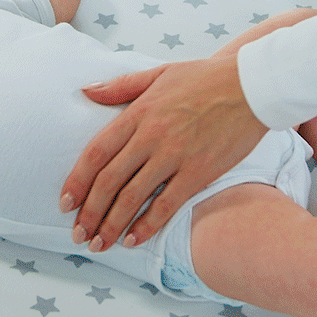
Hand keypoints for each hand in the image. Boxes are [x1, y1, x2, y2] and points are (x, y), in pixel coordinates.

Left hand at [61, 53, 267, 250]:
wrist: (251, 85)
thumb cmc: (205, 77)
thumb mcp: (157, 73)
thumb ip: (120, 86)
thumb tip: (86, 91)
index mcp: (138, 113)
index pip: (97, 152)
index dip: (78, 180)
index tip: (65, 202)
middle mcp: (151, 136)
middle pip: (110, 180)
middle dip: (90, 211)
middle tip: (78, 233)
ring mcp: (175, 155)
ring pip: (134, 196)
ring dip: (112, 224)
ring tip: (99, 243)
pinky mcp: (199, 171)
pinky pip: (167, 204)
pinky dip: (148, 225)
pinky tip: (133, 239)